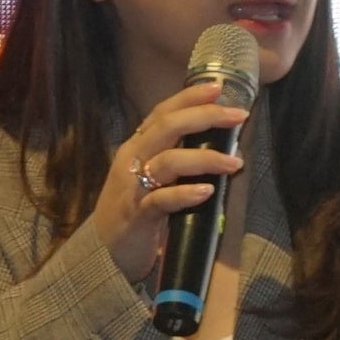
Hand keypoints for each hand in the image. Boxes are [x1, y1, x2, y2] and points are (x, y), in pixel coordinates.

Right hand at [94, 77, 250, 285]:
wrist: (101, 253)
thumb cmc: (135, 209)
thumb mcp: (153, 177)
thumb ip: (178, 158)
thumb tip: (224, 144)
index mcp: (137, 148)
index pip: (162, 113)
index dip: (188, 98)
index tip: (218, 87)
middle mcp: (132, 161)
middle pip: (166, 128)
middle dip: (203, 117)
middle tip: (238, 115)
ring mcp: (132, 188)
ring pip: (167, 162)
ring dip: (205, 159)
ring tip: (235, 162)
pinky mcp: (136, 217)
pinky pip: (161, 201)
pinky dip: (185, 194)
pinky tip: (207, 191)